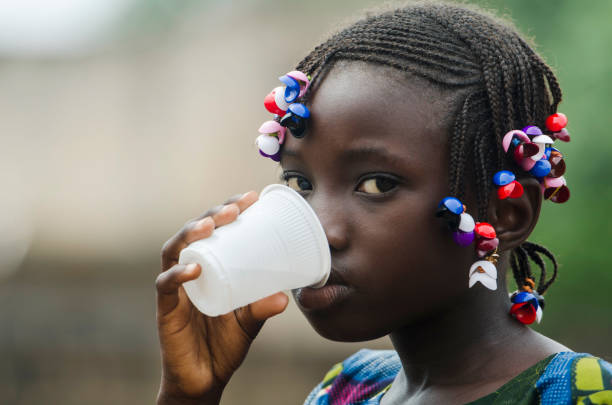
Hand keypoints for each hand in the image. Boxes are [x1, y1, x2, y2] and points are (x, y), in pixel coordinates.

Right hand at [156, 191, 288, 403]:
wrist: (206, 379)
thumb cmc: (225, 343)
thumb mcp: (250, 322)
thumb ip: (262, 308)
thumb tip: (286, 296)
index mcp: (210, 267)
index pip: (215, 231)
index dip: (228, 210)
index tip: (250, 197)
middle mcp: (190, 272)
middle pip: (193, 233)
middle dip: (211, 215)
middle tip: (234, 208)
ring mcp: (176, 289)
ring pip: (174, 251)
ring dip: (190, 234)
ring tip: (211, 224)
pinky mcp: (167, 310)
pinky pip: (166, 287)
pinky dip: (177, 276)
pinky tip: (193, 269)